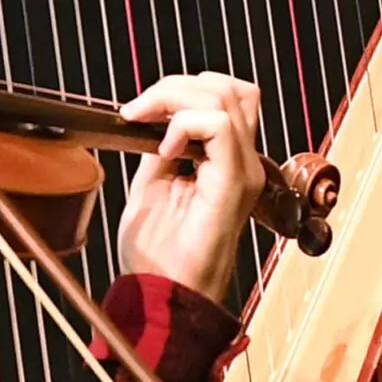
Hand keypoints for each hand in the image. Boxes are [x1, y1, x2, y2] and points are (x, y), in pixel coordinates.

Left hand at [116, 71, 264, 306]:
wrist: (162, 296)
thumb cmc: (159, 255)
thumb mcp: (152, 184)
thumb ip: (161, 147)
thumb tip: (152, 117)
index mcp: (226, 163)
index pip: (226, 98)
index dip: (181, 90)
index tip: (138, 111)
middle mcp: (243, 163)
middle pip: (229, 88)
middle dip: (176, 86)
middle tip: (139, 111)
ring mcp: (242, 172)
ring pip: (225, 97)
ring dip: (176, 99)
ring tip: (146, 123)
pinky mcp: (233, 184)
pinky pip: (220, 127)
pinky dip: (185, 125)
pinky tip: (165, 151)